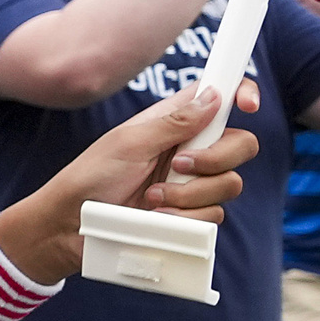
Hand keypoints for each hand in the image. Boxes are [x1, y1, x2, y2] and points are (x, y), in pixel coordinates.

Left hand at [0, 81, 255, 282]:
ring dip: (190, 194)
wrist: (72, 227)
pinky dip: (184, 217)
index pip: (220, 99)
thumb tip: (216, 95)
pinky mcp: (190, 215)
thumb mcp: (128, 143)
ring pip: (230, 183)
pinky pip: (213, 215)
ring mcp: (192, 184)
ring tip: (151, 197)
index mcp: (174, 122)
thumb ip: (173, 122)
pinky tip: (154, 216)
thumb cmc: (91, 178)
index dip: (242, 94)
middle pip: (241, 145)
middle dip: (215, 158)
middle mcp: (190, 150)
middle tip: (178, 165)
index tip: (248, 105)